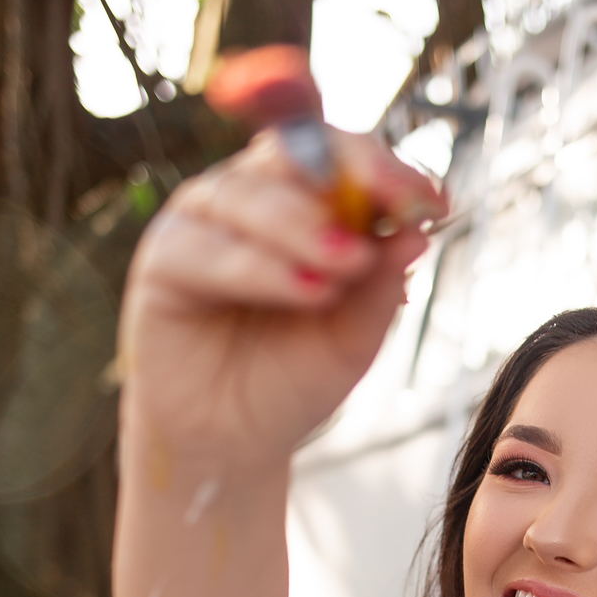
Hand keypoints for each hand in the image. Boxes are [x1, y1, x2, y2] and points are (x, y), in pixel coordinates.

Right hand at [119, 128, 446, 472]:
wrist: (234, 444)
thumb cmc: (292, 380)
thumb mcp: (352, 339)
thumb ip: (379, 287)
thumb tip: (415, 233)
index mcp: (306, 204)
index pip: (347, 159)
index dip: (389, 170)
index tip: (431, 202)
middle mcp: (254, 197)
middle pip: (298, 153)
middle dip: (352, 176)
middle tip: (395, 209)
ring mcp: (205, 221)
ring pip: (253, 194)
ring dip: (306, 226)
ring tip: (350, 265)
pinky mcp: (165, 257)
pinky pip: (209, 246)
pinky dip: (262, 267)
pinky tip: (309, 290)